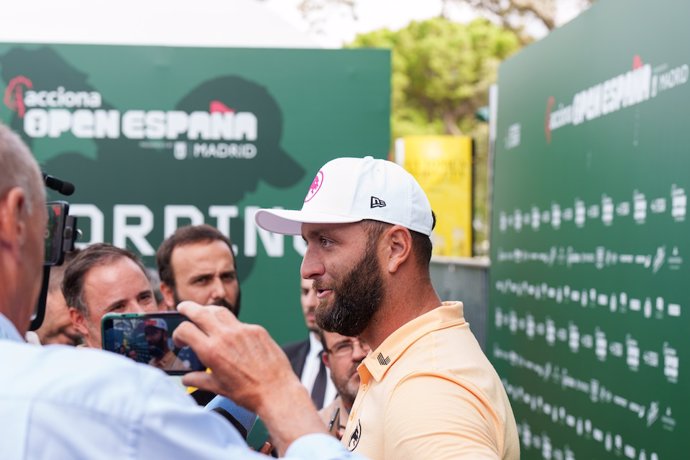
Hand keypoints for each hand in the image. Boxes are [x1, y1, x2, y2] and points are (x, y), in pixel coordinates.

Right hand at [173, 301, 327, 454]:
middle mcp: (225, 336)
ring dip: (209, 311)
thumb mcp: (217, 388)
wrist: (276, 390)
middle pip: (200, 312)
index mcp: (211, 351)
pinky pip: (239, 322)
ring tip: (204, 313)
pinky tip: (231, 334)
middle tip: (183, 308)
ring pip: (220, 311)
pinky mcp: (257, 329)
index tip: (180, 340)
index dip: (178, 333)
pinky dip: (231, 325)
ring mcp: (242, 330)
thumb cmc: (248, 392)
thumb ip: (198, 380)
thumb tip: (186, 378)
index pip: (185, 329)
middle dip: (188, 308)